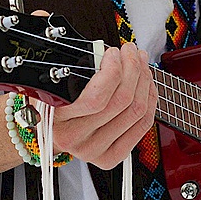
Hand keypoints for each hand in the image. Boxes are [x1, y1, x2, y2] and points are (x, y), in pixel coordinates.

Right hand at [46, 42, 156, 168]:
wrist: (52, 131)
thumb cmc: (53, 101)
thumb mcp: (51, 80)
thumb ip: (70, 63)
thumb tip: (90, 43)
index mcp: (56, 118)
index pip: (96, 98)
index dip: (113, 70)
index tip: (113, 53)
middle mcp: (75, 138)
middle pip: (121, 101)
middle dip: (132, 68)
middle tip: (131, 52)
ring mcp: (94, 150)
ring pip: (135, 112)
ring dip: (144, 80)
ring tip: (140, 63)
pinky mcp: (111, 157)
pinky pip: (141, 126)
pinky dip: (149, 100)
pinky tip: (146, 84)